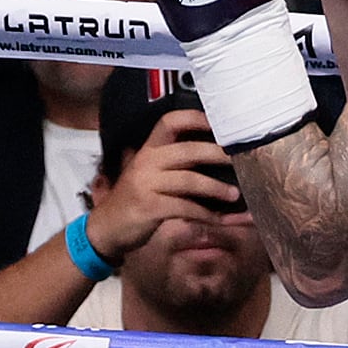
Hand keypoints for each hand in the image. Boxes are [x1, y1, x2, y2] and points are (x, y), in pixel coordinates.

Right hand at [84, 110, 241, 258]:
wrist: (106, 228)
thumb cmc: (135, 200)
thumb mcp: (147, 175)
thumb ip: (171, 164)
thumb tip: (211, 156)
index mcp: (148, 150)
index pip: (170, 122)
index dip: (195, 118)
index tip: (220, 123)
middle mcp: (146, 162)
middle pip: (188, 151)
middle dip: (218, 155)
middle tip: (241, 161)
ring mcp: (146, 184)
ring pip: (190, 180)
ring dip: (216, 189)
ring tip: (235, 194)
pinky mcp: (149, 207)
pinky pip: (184, 207)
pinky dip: (205, 214)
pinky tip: (218, 219)